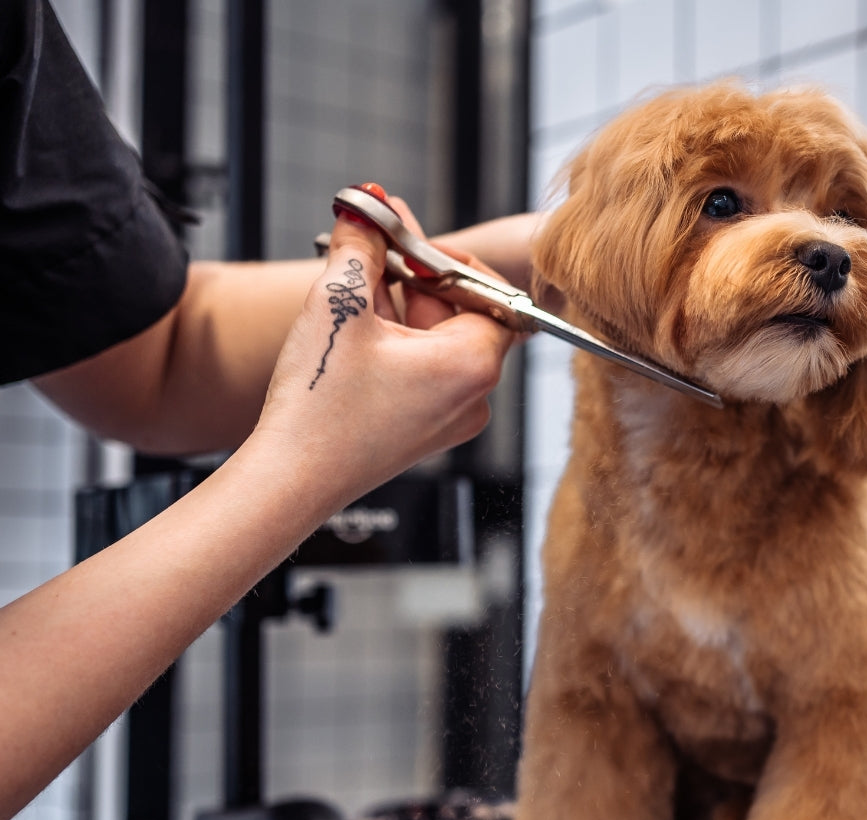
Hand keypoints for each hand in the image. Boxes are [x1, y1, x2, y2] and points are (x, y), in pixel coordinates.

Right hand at [250, 194, 517, 512]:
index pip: (486, 289)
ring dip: (399, 303)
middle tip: (372, 242)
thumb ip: (361, 244)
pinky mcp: (426, 428)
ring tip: (354, 282)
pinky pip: (423, 368)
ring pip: (437, 338)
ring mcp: (451, 416)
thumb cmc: (319, 408)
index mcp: (473, 365)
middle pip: (461, 311)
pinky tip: (356, 324)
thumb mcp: (340, 305)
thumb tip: (367, 204)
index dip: (444, 257)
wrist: (291, 479)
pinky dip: (396, 340)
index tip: (404, 237)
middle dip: (415, 274)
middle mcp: (474, 395)